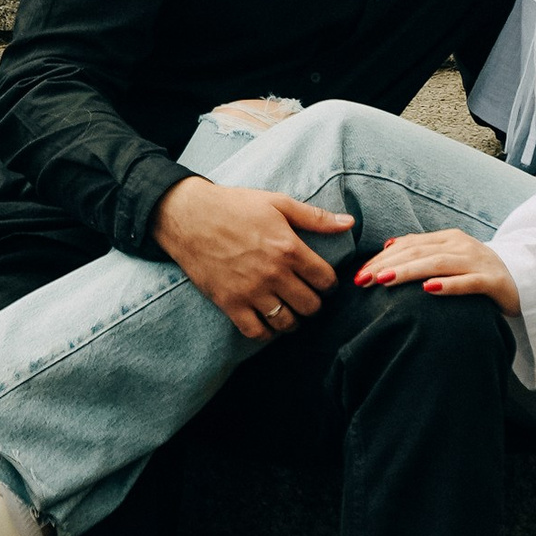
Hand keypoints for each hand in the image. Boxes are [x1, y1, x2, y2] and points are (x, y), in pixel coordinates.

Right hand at [152, 177, 352, 339]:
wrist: (187, 215)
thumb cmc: (234, 205)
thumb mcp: (277, 202)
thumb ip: (314, 217)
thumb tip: (349, 223)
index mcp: (288, 248)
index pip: (326, 281)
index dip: (328, 283)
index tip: (321, 281)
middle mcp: (273, 274)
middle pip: (311, 307)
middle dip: (313, 302)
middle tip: (304, 294)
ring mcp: (251, 292)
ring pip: (287, 323)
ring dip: (292, 318)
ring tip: (287, 307)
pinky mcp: (230, 304)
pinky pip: (257, 332)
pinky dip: (266, 332)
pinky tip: (266, 319)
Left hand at [357, 229, 521, 319]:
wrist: (525, 280)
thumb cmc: (479, 272)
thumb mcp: (450, 258)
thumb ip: (424, 252)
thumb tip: (389, 247)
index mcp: (448, 238)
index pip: (408, 245)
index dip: (382, 258)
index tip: (359, 274)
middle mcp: (461, 246)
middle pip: (418, 253)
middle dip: (387, 265)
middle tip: (363, 280)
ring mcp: (478, 262)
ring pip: (438, 264)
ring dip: (409, 272)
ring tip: (384, 280)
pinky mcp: (494, 281)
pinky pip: (469, 282)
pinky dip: (448, 285)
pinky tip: (429, 289)